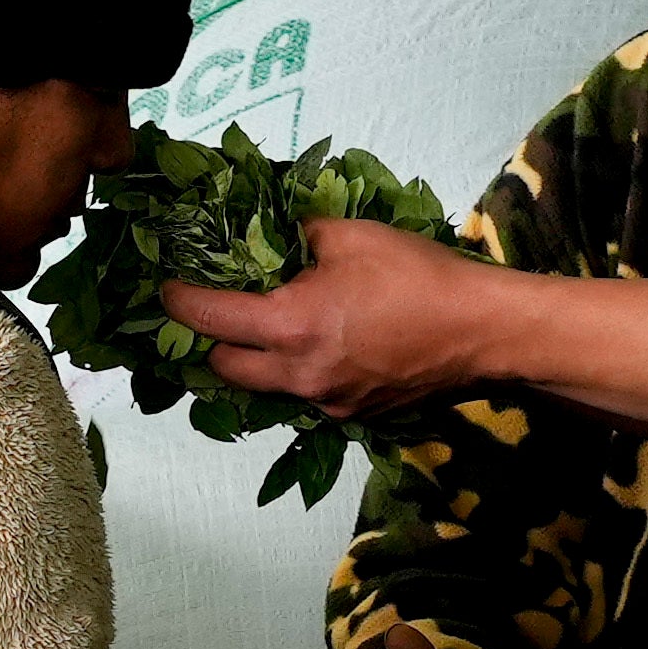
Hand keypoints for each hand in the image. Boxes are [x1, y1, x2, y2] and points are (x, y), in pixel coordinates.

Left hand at [162, 215, 507, 418]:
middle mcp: (298, 375)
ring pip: (266, 388)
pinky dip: (299, 372)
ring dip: (257, 361)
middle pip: (225, 370)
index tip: (166, 289)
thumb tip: (275, 233)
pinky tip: (321, 346)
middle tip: (216, 313)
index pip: (209, 319)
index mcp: (289, 326)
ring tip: (266, 330)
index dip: (179, 302)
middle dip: (211, 344)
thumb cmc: (417, 275)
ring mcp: (325, 403)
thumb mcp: (350, 234)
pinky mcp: (353, 415)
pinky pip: (306, 395)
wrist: (481, 331)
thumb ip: (299, 233)